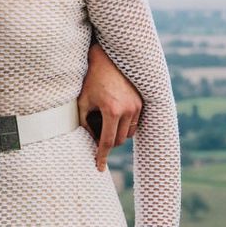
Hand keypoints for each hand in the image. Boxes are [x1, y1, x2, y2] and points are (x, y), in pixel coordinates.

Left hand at [78, 42, 142, 171]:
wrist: (107, 58)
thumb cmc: (91, 78)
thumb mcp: (83, 100)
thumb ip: (84, 121)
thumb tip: (89, 139)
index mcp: (112, 110)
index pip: (107, 141)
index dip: (102, 155)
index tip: (98, 167)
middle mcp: (128, 110)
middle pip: (119, 140)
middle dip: (107, 142)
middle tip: (95, 135)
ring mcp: (138, 106)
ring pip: (128, 133)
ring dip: (117, 134)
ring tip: (103, 122)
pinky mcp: (142, 102)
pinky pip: (134, 124)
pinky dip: (125, 126)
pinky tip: (114, 116)